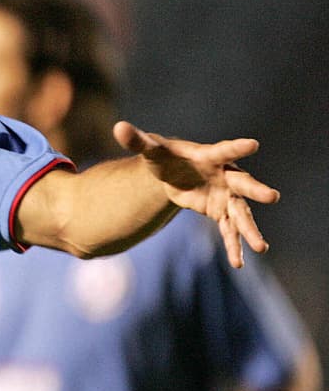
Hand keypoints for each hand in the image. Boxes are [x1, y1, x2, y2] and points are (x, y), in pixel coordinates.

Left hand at [114, 121, 278, 267]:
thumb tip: (118, 127)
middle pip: (242, 183)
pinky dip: (233, 246)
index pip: (223, 151)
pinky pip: (229, 230)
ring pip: (240, 213)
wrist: (173, 174)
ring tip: (261, 247)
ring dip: (249, 229)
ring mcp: (226, 195)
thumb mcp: (151, 150)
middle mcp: (224, 176)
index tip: (253, 144)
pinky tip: (238, 263)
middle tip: (272, 196)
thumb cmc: (166, 157)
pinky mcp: (220, 211)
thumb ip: (137, 141)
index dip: (237, 148)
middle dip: (255, 190)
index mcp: (209, 156)